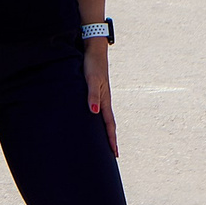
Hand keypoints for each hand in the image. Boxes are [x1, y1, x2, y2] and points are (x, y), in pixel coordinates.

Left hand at [85, 41, 117, 156]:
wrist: (94, 50)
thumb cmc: (92, 65)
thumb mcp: (91, 80)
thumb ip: (92, 95)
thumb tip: (94, 112)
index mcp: (105, 100)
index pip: (109, 124)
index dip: (111, 139)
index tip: (114, 153)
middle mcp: (104, 100)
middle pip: (109, 124)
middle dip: (111, 139)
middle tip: (113, 154)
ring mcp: (101, 96)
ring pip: (104, 118)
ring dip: (106, 131)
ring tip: (105, 142)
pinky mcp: (96, 91)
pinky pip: (99, 110)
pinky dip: (99, 120)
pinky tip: (95, 122)